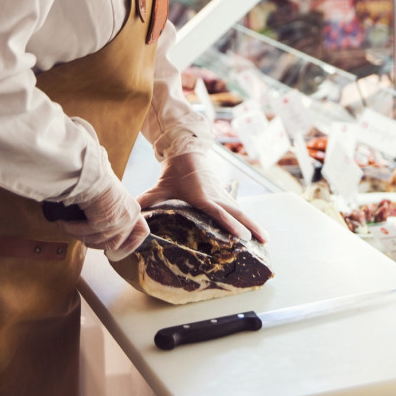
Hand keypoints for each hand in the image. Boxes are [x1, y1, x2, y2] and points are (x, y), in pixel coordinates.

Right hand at [56, 171, 148, 259]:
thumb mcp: (112, 198)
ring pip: (99, 241)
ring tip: (68, 227)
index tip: (115, 251)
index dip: (129, 245)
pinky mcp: (105, 222)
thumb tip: (100, 228)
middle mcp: (130, 216)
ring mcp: (119, 221)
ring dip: (81, 236)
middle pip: (115, 244)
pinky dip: (73, 230)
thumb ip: (113, 212)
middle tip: (81, 237)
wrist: (89, 171)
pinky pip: (87, 234)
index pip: (141, 234)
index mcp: (134, 210)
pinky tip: (64, 223)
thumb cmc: (97, 179)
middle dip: (95, 243)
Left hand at [138, 151, 266, 243]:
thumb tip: (129, 216)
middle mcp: (215, 197)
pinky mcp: (225, 197)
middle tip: (260, 240)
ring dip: (254, 225)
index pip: (216, 211)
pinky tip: (259, 233)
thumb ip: (145, 202)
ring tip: (266, 240)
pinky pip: (239, 210)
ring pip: (241, 212)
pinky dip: (250, 221)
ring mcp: (222, 196)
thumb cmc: (171, 174)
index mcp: (200, 196)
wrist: (186, 154)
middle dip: (248, 227)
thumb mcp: (158, 189)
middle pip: (235, 213)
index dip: (228, 223)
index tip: (239, 235)